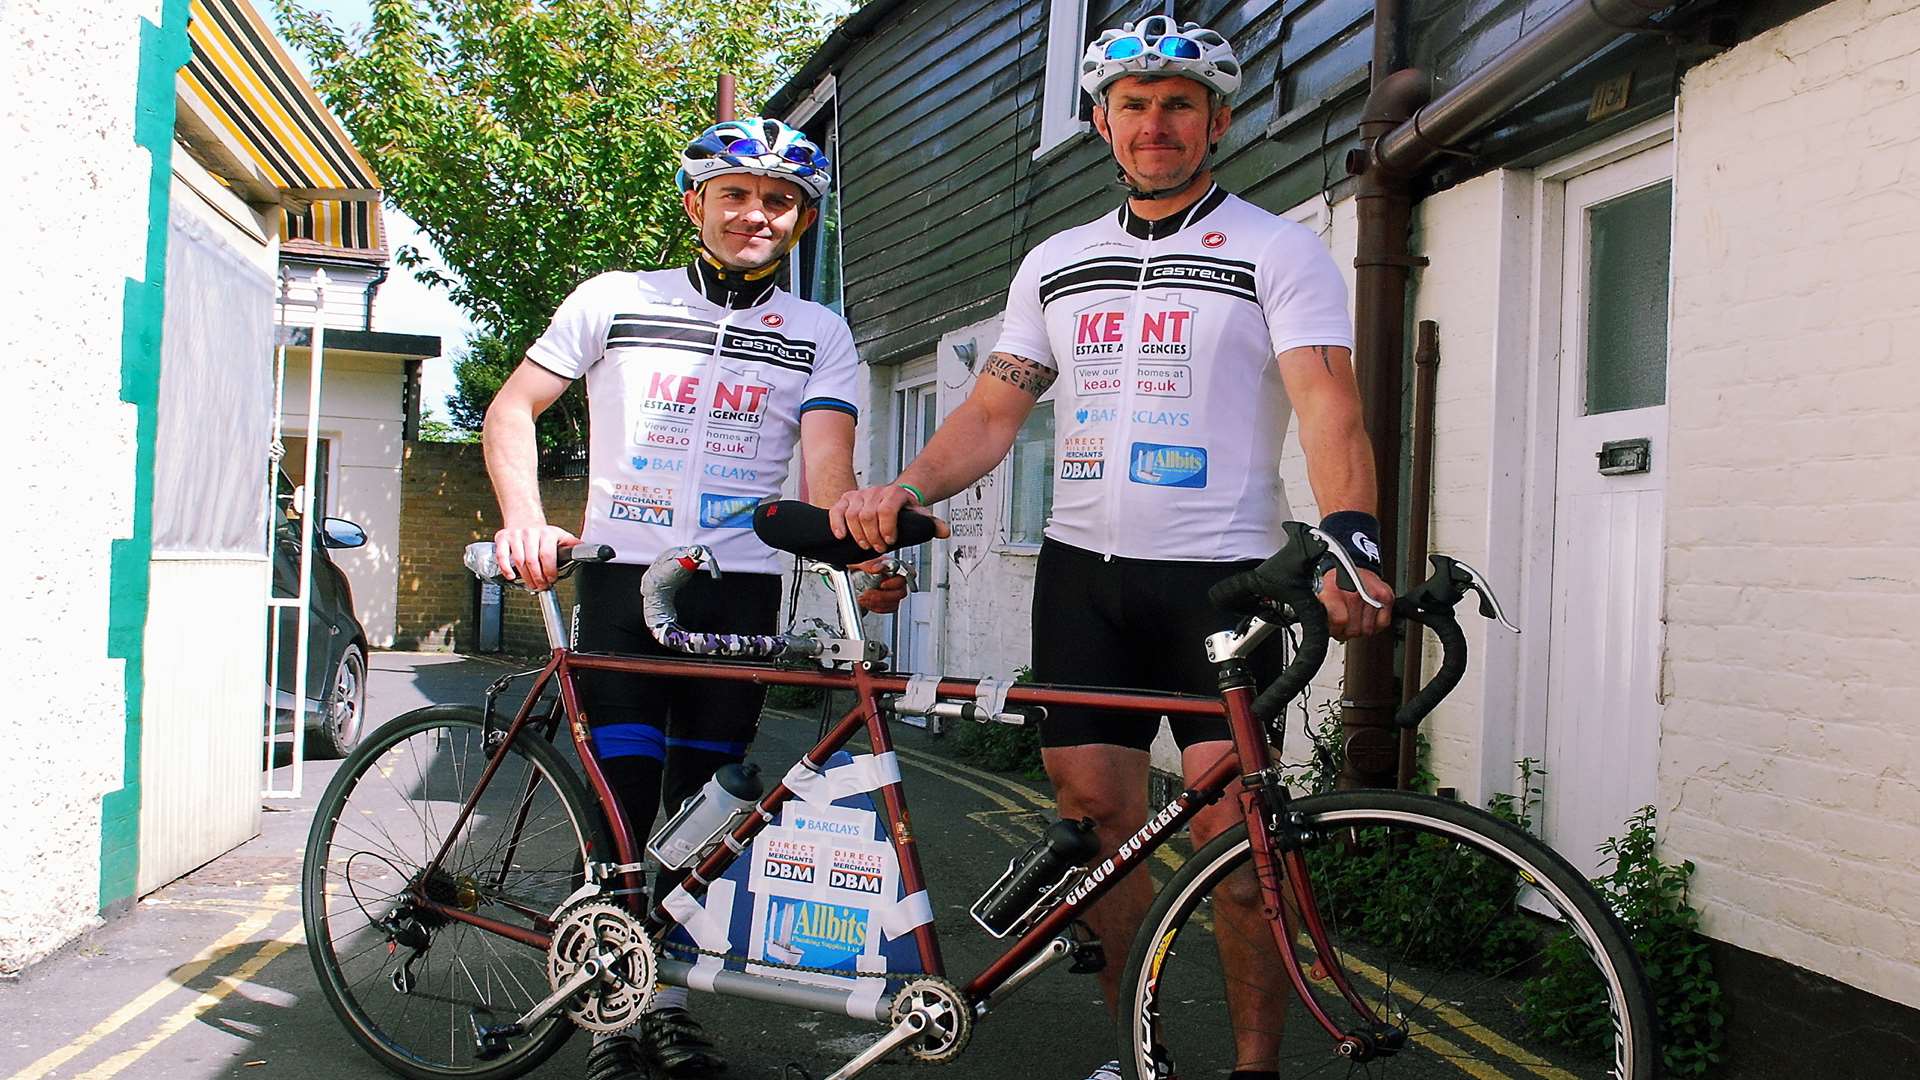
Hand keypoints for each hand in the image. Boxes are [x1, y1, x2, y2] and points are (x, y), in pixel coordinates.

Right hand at [493, 522, 579, 591]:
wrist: (524, 518)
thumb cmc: (543, 533)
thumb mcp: (561, 537)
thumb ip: (572, 546)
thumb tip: (585, 552)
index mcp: (547, 533)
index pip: (547, 556)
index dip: (549, 571)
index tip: (551, 579)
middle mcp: (530, 533)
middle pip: (532, 561)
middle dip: (538, 578)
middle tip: (541, 585)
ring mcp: (515, 535)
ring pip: (519, 561)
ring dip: (525, 577)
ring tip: (531, 583)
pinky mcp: (502, 538)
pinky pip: (502, 556)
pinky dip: (506, 569)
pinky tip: (512, 576)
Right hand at [830, 484, 950, 551]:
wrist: (892, 496)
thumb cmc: (903, 509)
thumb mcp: (919, 515)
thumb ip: (931, 525)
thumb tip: (945, 531)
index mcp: (895, 494)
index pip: (887, 509)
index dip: (887, 527)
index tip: (890, 540)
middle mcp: (875, 492)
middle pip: (867, 515)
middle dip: (873, 536)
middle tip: (878, 547)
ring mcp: (859, 495)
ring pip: (852, 514)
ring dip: (858, 534)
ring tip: (866, 545)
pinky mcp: (846, 499)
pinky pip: (836, 511)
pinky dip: (837, 524)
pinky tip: (842, 536)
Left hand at [850, 557, 909, 614]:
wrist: (850, 579)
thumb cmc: (855, 568)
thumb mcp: (858, 562)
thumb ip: (868, 564)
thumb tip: (878, 567)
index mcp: (890, 565)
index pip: (907, 572)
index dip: (897, 581)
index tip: (883, 585)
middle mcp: (894, 578)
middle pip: (900, 591)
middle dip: (883, 595)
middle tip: (868, 593)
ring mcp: (892, 591)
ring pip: (894, 602)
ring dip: (877, 602)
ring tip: (864, 598)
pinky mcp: (888, 602)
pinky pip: (888, 609)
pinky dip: (876, 607)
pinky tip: (867, 602)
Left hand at [1318, 566, 1394, 639]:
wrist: (1352, 565)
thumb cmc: (1336, 583)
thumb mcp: (1320, 595)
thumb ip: (1321, 613)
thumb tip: (1322, 629)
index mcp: (1334, 591)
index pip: (1339, 620)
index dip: (1335, 630)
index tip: (1333, 628)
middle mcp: (1354, 592)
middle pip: (1353, 630)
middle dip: (1347, 632)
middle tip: (1343, 624)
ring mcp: (1372, 594)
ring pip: (1367, 630)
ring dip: (1361, 629)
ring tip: (1355, 618)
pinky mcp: (1386, 597)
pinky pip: (1382, 624)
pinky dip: (1375, 625)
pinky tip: (1367, 616)